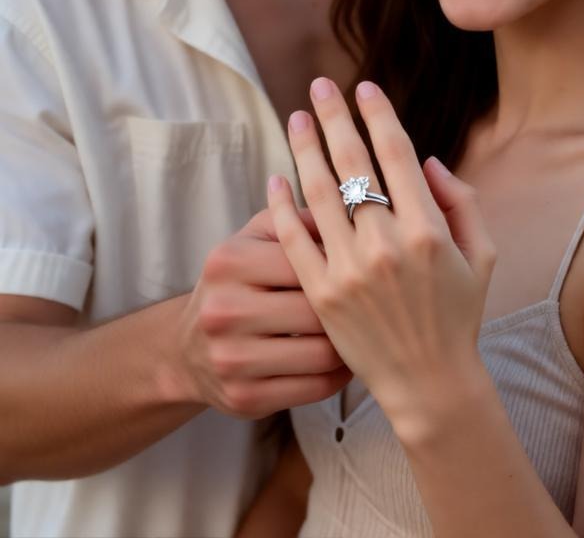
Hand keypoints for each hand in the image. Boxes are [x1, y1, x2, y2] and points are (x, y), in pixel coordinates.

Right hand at [174, 209, 350, 417]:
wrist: (188, 349)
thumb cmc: (238, 281)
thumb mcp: (254, 239)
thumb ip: (298, 219)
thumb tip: (349, 208)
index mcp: (228, 261)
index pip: (306, 260)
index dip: (340, 263)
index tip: (361, 266)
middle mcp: (223, 310)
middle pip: (316, 309)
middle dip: (350, 307)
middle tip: (373, 303)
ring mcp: (231, 359)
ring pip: (321, 353)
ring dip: (349, 344)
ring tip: (364, 330)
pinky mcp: (244, 398)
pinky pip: (315, 388)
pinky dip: (338, 375)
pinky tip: (345, 360)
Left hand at [267, 78, 495, 435]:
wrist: (428, 381)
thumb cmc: (459, 314)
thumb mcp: (483, 256)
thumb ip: (461, 201)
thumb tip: (427, 158)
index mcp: (428, 230)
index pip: (396, 154)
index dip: (378, 114)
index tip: (364, 87)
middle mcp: (386, 244)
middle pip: (353, 163)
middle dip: (335, 117)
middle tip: (320, 84)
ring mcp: (349, 269)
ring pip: (318, 192)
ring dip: (304, 148)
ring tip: (296, 117)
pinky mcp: (321, 292)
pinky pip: (294, 238)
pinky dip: (281, 204)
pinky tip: (276, 175)